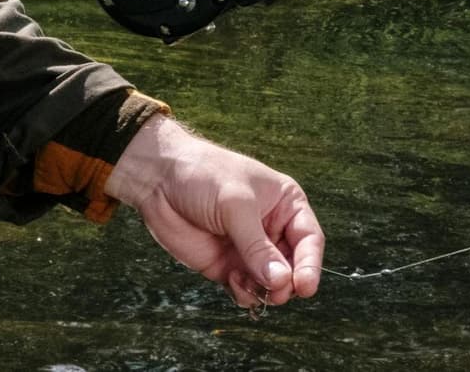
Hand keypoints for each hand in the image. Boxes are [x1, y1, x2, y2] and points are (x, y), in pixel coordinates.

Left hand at [105, 114, 323, 309]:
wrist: (159, 178)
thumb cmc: (203, 175)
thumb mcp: (235, 206)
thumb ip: (257, 246)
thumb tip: (280, 281)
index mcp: (285, 205)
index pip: (309, 240)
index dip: (310, 265)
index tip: (305, 287)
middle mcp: (271, 230)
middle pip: (293, 268)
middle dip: (286, 284)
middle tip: (274, 292)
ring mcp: (248, 250)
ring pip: (270, 284)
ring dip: (264, 291)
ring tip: (245, 283)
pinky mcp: (226, 266)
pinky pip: (245, 290)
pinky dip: (244, 293)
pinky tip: (232, 282)